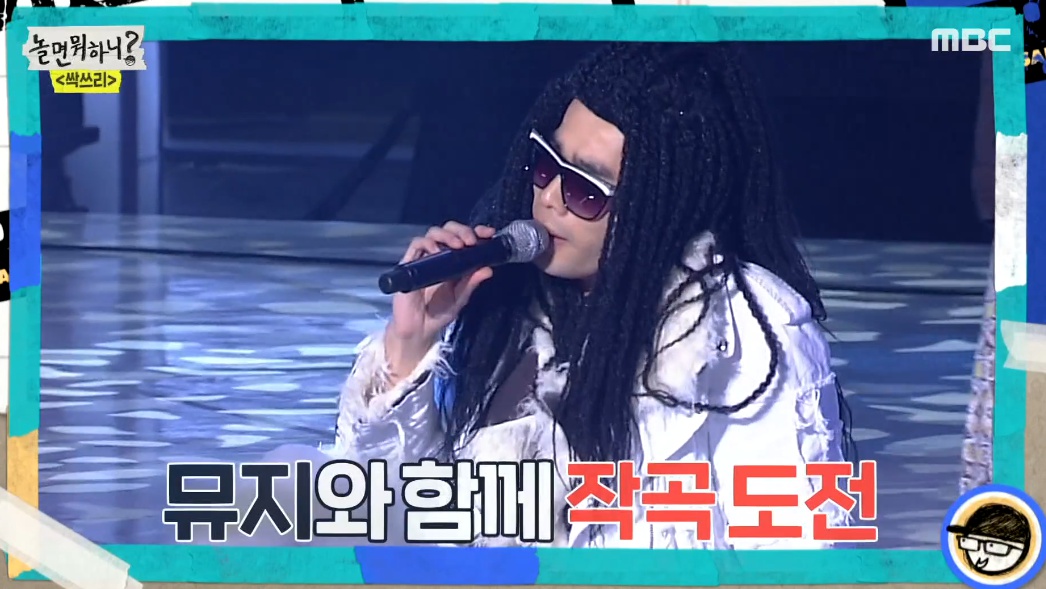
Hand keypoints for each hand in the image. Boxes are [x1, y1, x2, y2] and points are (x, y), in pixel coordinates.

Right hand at [383, 222, 495, 380]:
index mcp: (455, 261)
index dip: (477, 232)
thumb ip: (472, 283)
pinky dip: (427, 243)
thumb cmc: (438, 313)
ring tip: (457, 245)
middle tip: (471, 241)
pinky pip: (416, 245)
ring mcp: (424, 258)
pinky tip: (436, 251)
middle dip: (462, 230)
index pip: (465, 239)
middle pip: (449, 230)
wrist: (419, 329)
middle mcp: (440, 256)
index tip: (488, 233)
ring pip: (434, 233)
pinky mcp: (410, 263)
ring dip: (447, 235)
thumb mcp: (460, 298)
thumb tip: (488, 269)